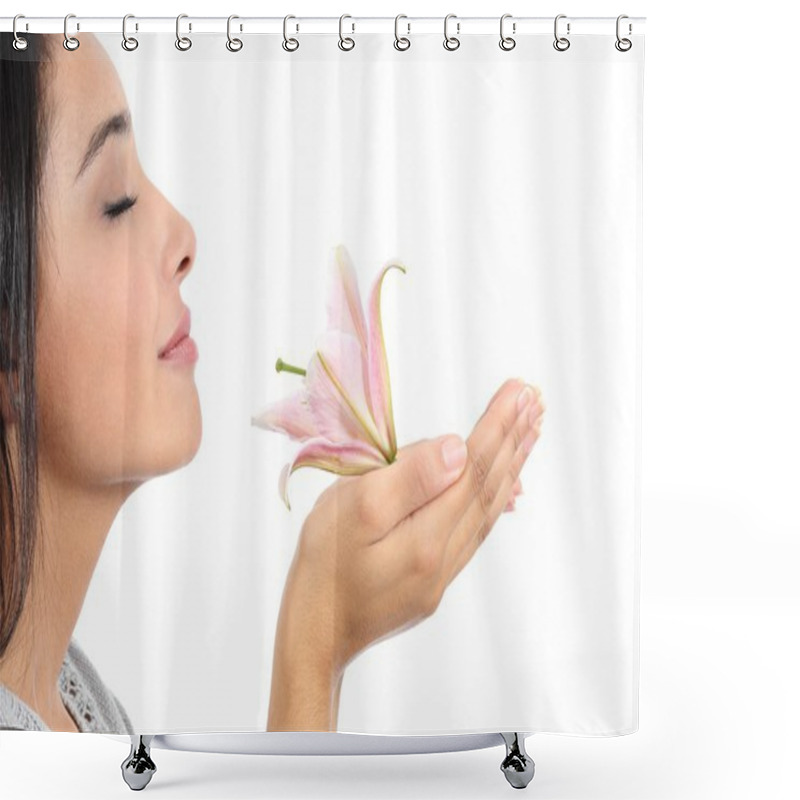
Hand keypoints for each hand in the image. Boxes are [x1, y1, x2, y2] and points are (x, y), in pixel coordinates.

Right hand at [267, 377, 544, 730]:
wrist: (314, 638)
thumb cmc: (322, 568)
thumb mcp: (351, 512)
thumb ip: (407, 479)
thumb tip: (456, 448)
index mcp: (425, 536)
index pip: (471, 469)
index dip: (497, 426)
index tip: (519, 390)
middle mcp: (444, 556)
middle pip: (488, 488)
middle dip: (513, 439)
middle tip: (536, 400)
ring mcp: (442, 572)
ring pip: (487, 510)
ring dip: (511, 467)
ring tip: (531, 432)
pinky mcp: (434, 581)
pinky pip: (475, 532)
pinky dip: (495, 501)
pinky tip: (507, 488)